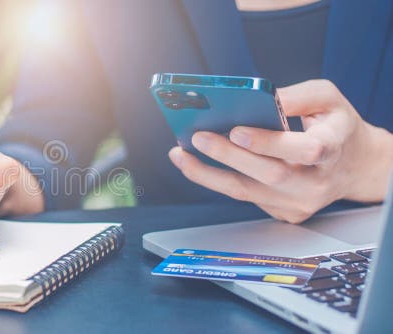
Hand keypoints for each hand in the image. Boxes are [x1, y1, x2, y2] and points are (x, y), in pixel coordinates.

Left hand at [169, 80, 392, 222]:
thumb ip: (294, 95)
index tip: (237, 131)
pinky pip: (246, 197)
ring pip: (248, 192)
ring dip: (208, 173)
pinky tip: (198, 164)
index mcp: (334, 147)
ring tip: (180, 155)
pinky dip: (218, 180)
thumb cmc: (336, 126)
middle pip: (269, 174)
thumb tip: (256, 97)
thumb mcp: (327, 98)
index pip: (305, 150)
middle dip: (228, 155)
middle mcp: (318, 181)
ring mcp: (301, 202)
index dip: (269, 143)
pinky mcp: (285, 212)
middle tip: (197, 137)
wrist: (355, 165)